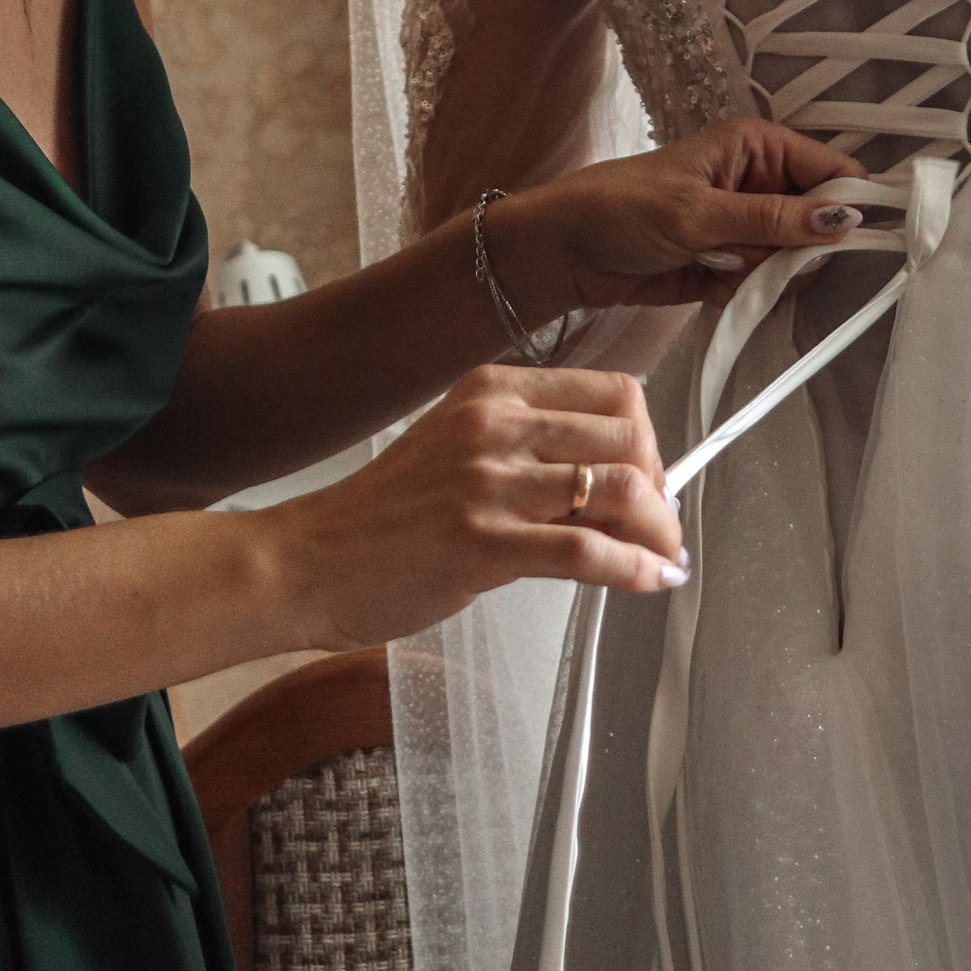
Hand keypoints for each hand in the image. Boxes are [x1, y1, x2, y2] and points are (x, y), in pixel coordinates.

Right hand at [273, 362, 686, 649]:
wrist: (307, 561)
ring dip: (660, 529)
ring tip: (663, 555)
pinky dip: (635, 568)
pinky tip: (651, 580)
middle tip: (658, 524)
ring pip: (618, 487)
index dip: (648, 438)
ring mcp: (487, 482)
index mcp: (492, 390)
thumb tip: (618, 482)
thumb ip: (528, 452)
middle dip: (661, 485)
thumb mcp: (457, 451)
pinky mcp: (481, 542)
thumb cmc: (382, 517)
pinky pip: (586, 550)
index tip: (651, 476)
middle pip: (629, 436)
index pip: (614, 391)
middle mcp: (494, 424)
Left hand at [482, 120, 871, 318]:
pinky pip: (765, 284)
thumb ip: (773, 219)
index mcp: (757, 147)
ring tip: (718, 266)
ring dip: (765, 274)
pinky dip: (745, 292)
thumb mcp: (697, 212)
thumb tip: (844, 218)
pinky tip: (708, 284)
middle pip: (821, 221)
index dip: (849, 203)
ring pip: (794, 260)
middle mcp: (759, 181)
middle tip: (756, 257)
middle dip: (797, 248)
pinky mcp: (731, 264)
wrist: (562, 254)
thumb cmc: (619, 210)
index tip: (851, 241)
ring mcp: (746, 226)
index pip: (832, 169)